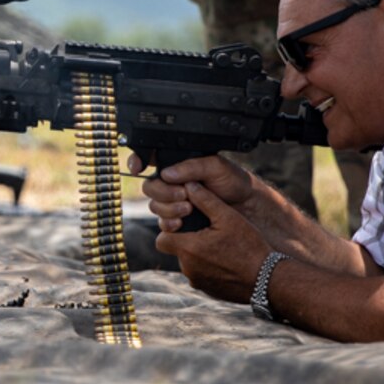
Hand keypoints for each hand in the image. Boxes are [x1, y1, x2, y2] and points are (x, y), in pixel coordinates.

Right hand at [131, 154, 255, 231]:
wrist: (246, 208)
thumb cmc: (233, 182)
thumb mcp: (215, 166)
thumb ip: (191, 167)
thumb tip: (167, 174)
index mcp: (178, 165)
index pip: (149, 159)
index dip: (138, 161)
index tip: (138, 168)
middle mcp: (172, 183)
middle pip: (150, 187)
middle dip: (164, 193)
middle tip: (183, 195)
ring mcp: (173, 203)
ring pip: (155, 206)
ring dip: (169, 208)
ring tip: (188, 208)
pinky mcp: (178, 221)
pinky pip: (163, 224)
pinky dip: (170, 223)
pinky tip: (182, 222)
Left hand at [154, 181, 268, 302]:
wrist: (266, 280)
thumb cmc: (248, 246)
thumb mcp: (228, 217)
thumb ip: (205, 200)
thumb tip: (188, 184)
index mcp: (188, 248)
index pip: (162, 238)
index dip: (171, 229)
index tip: (185, 223)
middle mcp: (187, 268)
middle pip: (175, 250)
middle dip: (184, 240)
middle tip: (204, 232)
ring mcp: (197, 281)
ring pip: (187, 262)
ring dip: (197, 254)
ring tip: (219, 246)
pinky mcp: (207, 289)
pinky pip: (199, 274)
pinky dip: (207, 267)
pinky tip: (225, 260)